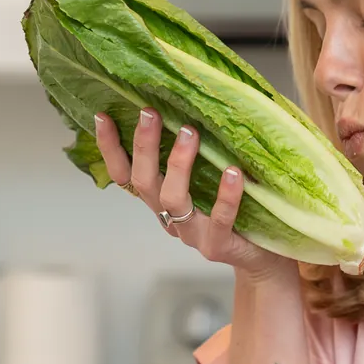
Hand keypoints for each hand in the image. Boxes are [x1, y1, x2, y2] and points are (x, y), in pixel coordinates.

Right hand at [94, 108, 294, 281]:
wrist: (261, 259)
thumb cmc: (237, 212)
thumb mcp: (207, 182)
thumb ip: (195, 156)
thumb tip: (192, 104)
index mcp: (161, 199)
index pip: (124, 174)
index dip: (109, 148)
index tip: (102, 116)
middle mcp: (169, 216)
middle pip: (143, 182)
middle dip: (143, 146)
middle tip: (149, 113)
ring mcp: (191, 234)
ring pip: (172, 198)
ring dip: (178, 163)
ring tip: (190, 132)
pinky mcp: (216, 246)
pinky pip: (219, 219)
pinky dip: (225, 195)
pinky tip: (233, 172)